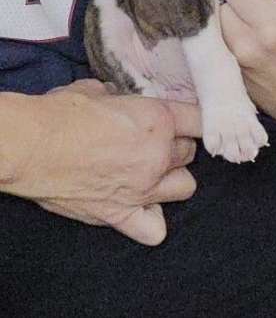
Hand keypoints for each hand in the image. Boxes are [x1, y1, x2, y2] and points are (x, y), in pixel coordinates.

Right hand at [2, 80, 200, 245]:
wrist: (30, 145)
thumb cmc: (61, 112)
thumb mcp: (101, 91)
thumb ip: (125, 98)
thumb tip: (121, 99)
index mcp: (158, 119)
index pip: (200, 119)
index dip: (196, 118)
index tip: (190, 119)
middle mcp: (159, 155)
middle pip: (191, 152)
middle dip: (177, 145)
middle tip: (156, 141)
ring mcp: (142, 188)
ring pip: (186, 186)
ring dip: (173, 177)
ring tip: (153, 171)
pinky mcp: (120, 214)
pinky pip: (155, 229)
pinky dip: (152, 219)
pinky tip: (142, 206)